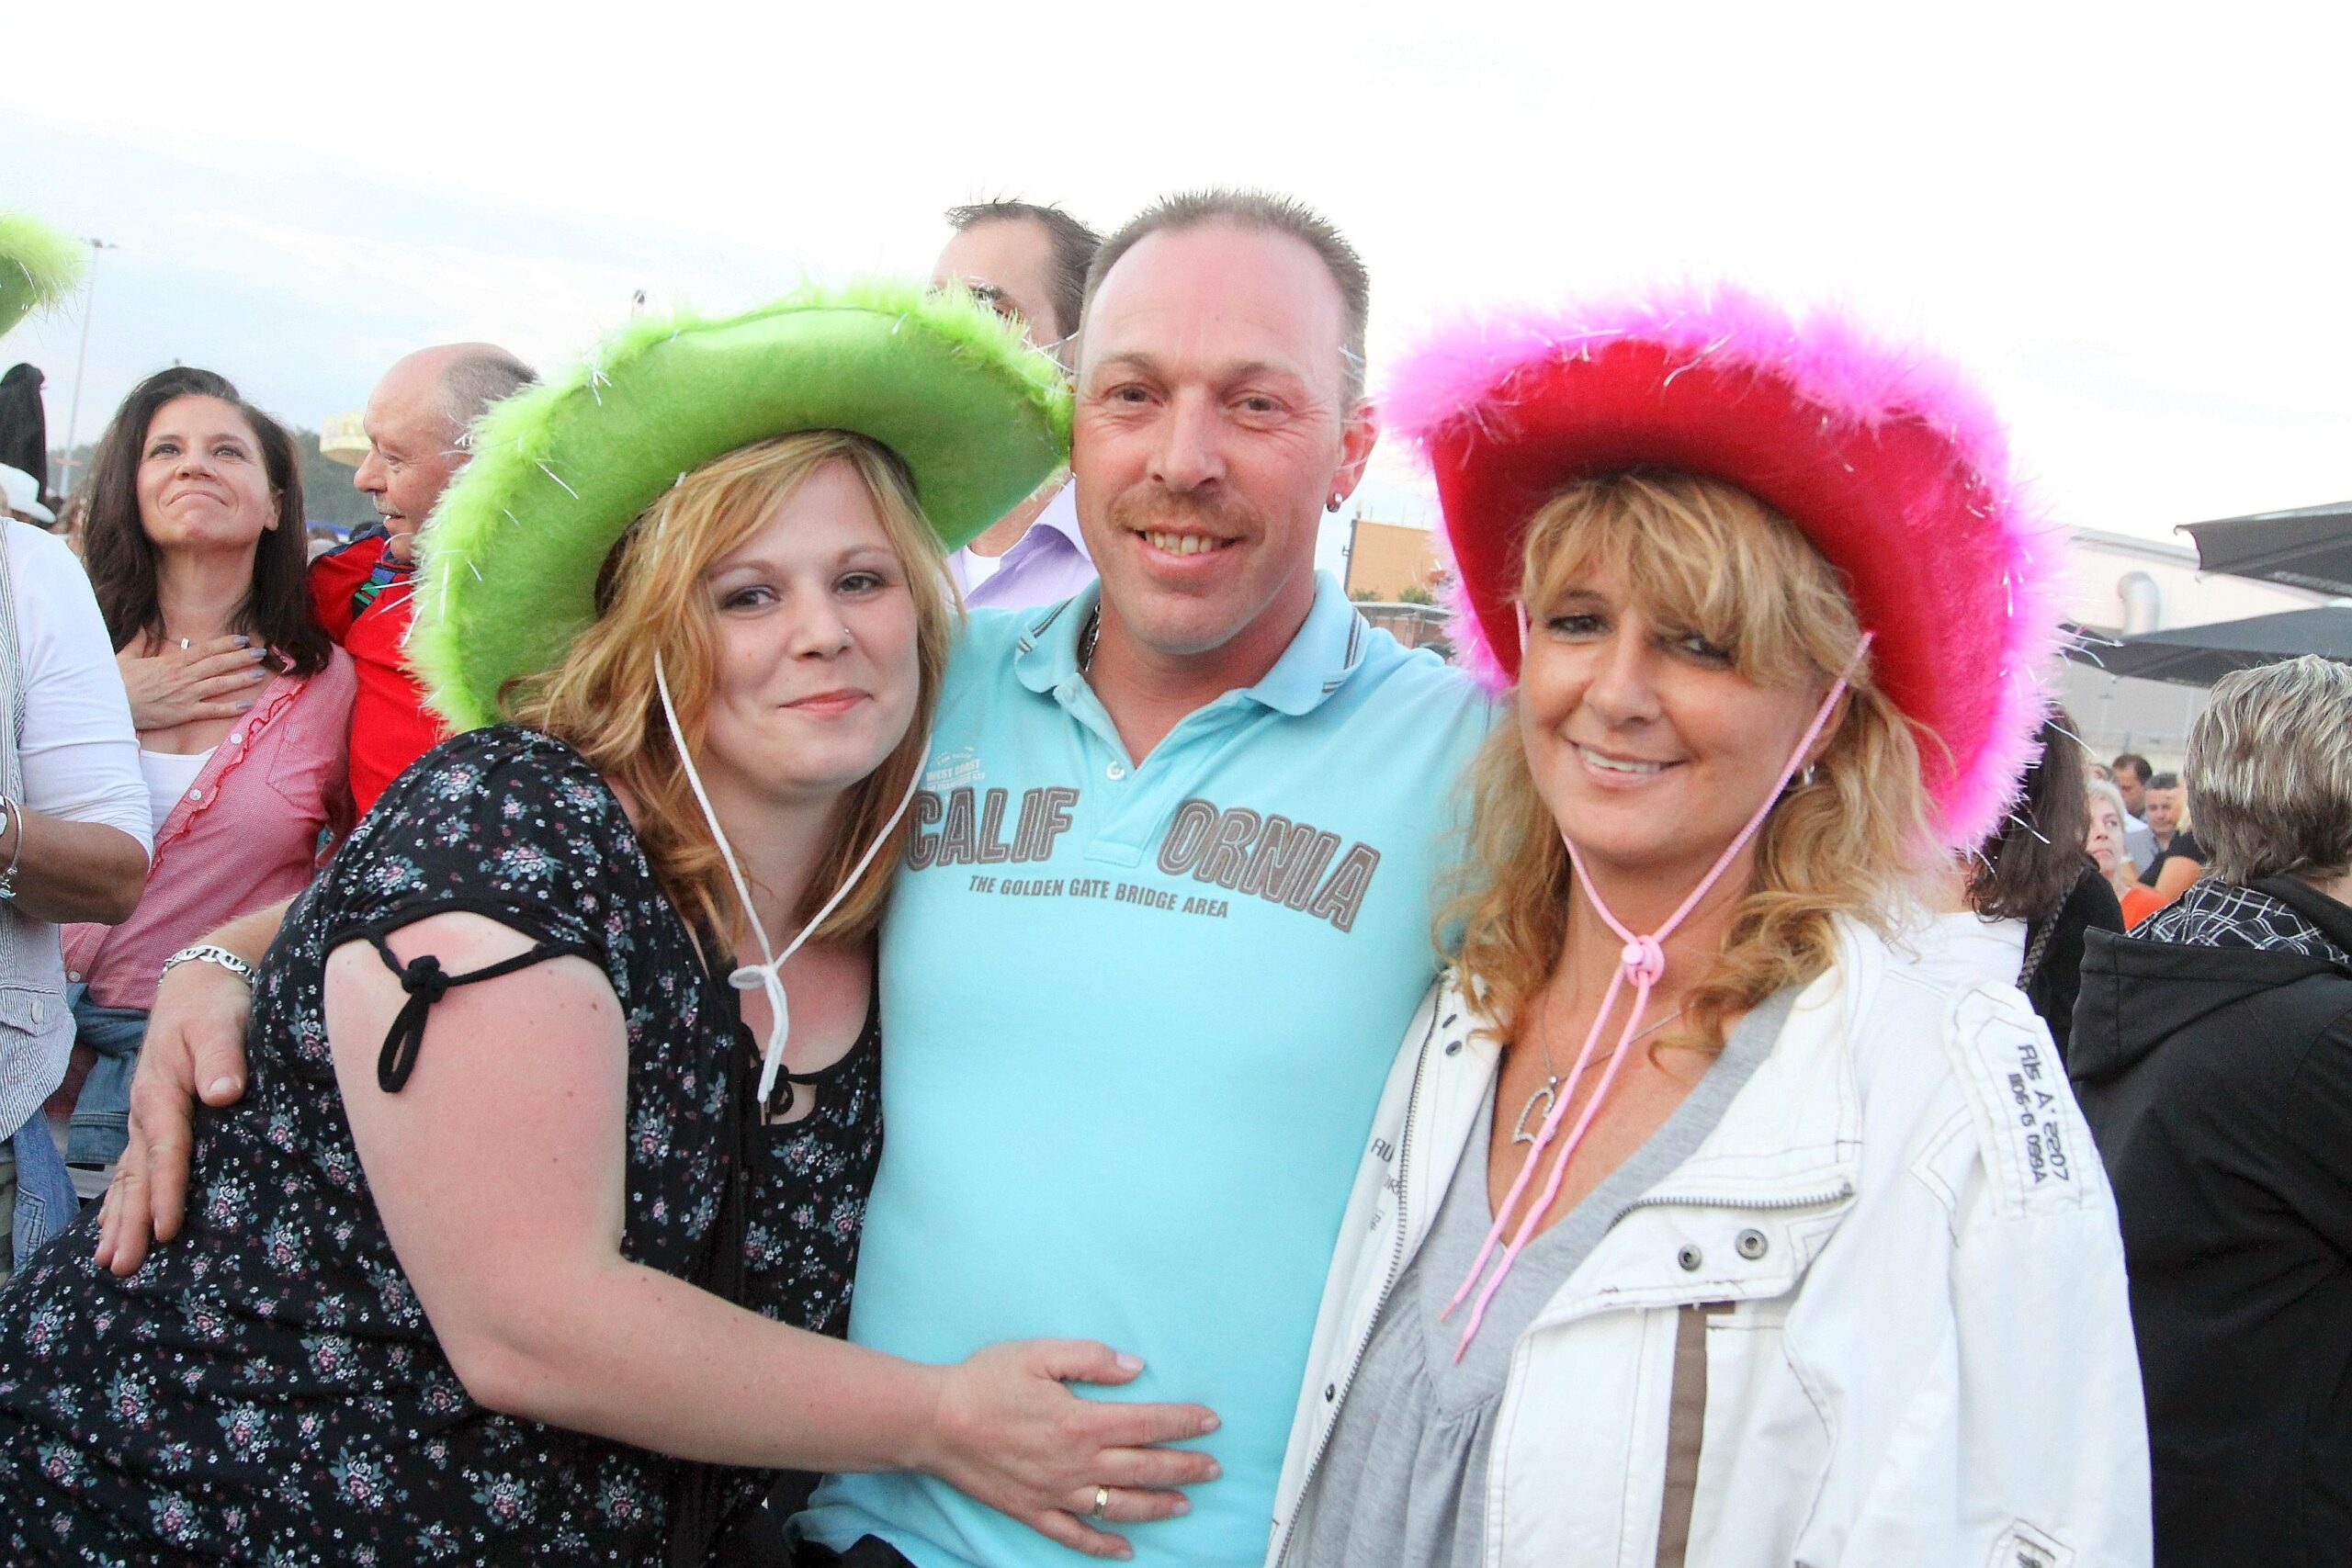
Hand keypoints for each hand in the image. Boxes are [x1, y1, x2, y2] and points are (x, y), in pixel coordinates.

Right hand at [95, 958, 255, 1275]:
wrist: (198, 985)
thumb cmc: (214, 1007)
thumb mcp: (222, 1025)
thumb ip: (224, 1059)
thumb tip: (223, 1093)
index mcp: (162, 1092)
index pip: (165, 1151)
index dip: (166, 1191)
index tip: (167, 1229)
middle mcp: (146, 1111)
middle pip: (137, 1175)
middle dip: (129, 1222)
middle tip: (122, 1267)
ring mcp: (146, 1118)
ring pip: (128, 1177)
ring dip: (119, 1219)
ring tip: (109, 1262)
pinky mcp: (155, 1119)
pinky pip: (133, 1168)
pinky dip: (123, 1199)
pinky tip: (114, 1227)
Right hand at [116, 636, 268, 731]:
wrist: (107, 705)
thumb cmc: (114, 682)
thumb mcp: (126, 657)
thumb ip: (139, 642)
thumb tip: (144, 627)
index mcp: (171, 662)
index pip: (205, 650)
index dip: (226, 644)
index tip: (243, 639)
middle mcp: (183, 677)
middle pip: (218, 664)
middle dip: (241, 657)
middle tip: (262, 653)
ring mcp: (185, 695)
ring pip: (219, 684)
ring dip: (241, 678)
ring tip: (260, 674)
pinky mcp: (183, 713)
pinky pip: (211, 710)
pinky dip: (230, 708)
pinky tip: (247, 705)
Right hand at [915, 1340, 1220, 1560]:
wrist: (934, 1423)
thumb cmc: (984, 1382)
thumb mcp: (1039, 1353)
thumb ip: (1091, 1358)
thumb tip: (1135, 1368)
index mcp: (1081, 1421)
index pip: (1147, 1423)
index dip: (1183, 1423)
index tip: (1210, 1422)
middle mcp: (1075, 1464)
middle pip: (1143, 1468)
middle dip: (1184, 1467)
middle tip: (1213, 1467)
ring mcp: (1055, 1493)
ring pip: (1119, 1506)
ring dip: (1157, 1505)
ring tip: (1185, 1503)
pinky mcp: (1033, 1511)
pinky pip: (1075, 1536)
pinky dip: (1103, 1546)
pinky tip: (1125, 1549)